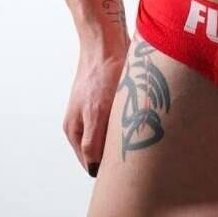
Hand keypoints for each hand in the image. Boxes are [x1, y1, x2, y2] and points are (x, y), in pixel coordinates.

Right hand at [63, 39, 129, 176]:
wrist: (106, 42)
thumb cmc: (100, 76)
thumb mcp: (95, 114)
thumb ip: (92, 143)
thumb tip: (94, 168)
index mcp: (74, 131)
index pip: (90, 163)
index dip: (108, 170)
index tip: (127, 174)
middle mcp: (84, 123)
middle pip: (103, 150)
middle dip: (120, 153)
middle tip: (139, 155)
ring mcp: (97, 110)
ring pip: (114, 135)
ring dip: (127, 137)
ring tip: (141, 134)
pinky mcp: (111, 100)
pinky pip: (122, 120)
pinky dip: (132, 122)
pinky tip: (143, 117)